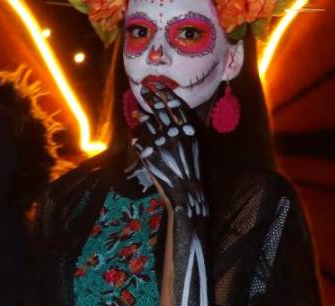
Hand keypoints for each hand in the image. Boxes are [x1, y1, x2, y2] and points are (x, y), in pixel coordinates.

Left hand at [131, 86, 207, 220]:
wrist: (185, 192)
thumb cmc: (194, 170)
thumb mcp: (198, 146)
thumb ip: (188, 129)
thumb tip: (176, 115)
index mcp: (189, 130)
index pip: (176, 105)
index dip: (166, 92)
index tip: (158, 84)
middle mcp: (174, 133)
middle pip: (159, 109)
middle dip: (151, 97)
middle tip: (145, 90)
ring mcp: (160, 143)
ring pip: (147, 122)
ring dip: (142, 116)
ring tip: (139, 112)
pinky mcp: (149, 154)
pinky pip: (138, 140)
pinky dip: (137, 138)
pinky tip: (137, 137)